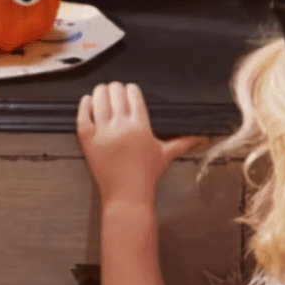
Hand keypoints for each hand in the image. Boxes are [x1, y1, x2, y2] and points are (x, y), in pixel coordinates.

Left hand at [77, 83, 202, 207]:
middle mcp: (121, 126)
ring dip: (101, 92)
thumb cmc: (147, 176)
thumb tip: (201, 138)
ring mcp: (103, 132)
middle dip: (117, 89)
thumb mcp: (165, 155)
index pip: (134, 95)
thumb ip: (182, 143)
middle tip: (117, 92)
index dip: (131, 89)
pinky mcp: (87, 140)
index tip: (130, 90)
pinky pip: (83, 114)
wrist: (127, 195)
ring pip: (99, 98)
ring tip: (103, 93)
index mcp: (140, 126)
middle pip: (116, 92)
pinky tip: (88, 101)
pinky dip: (84, 104)